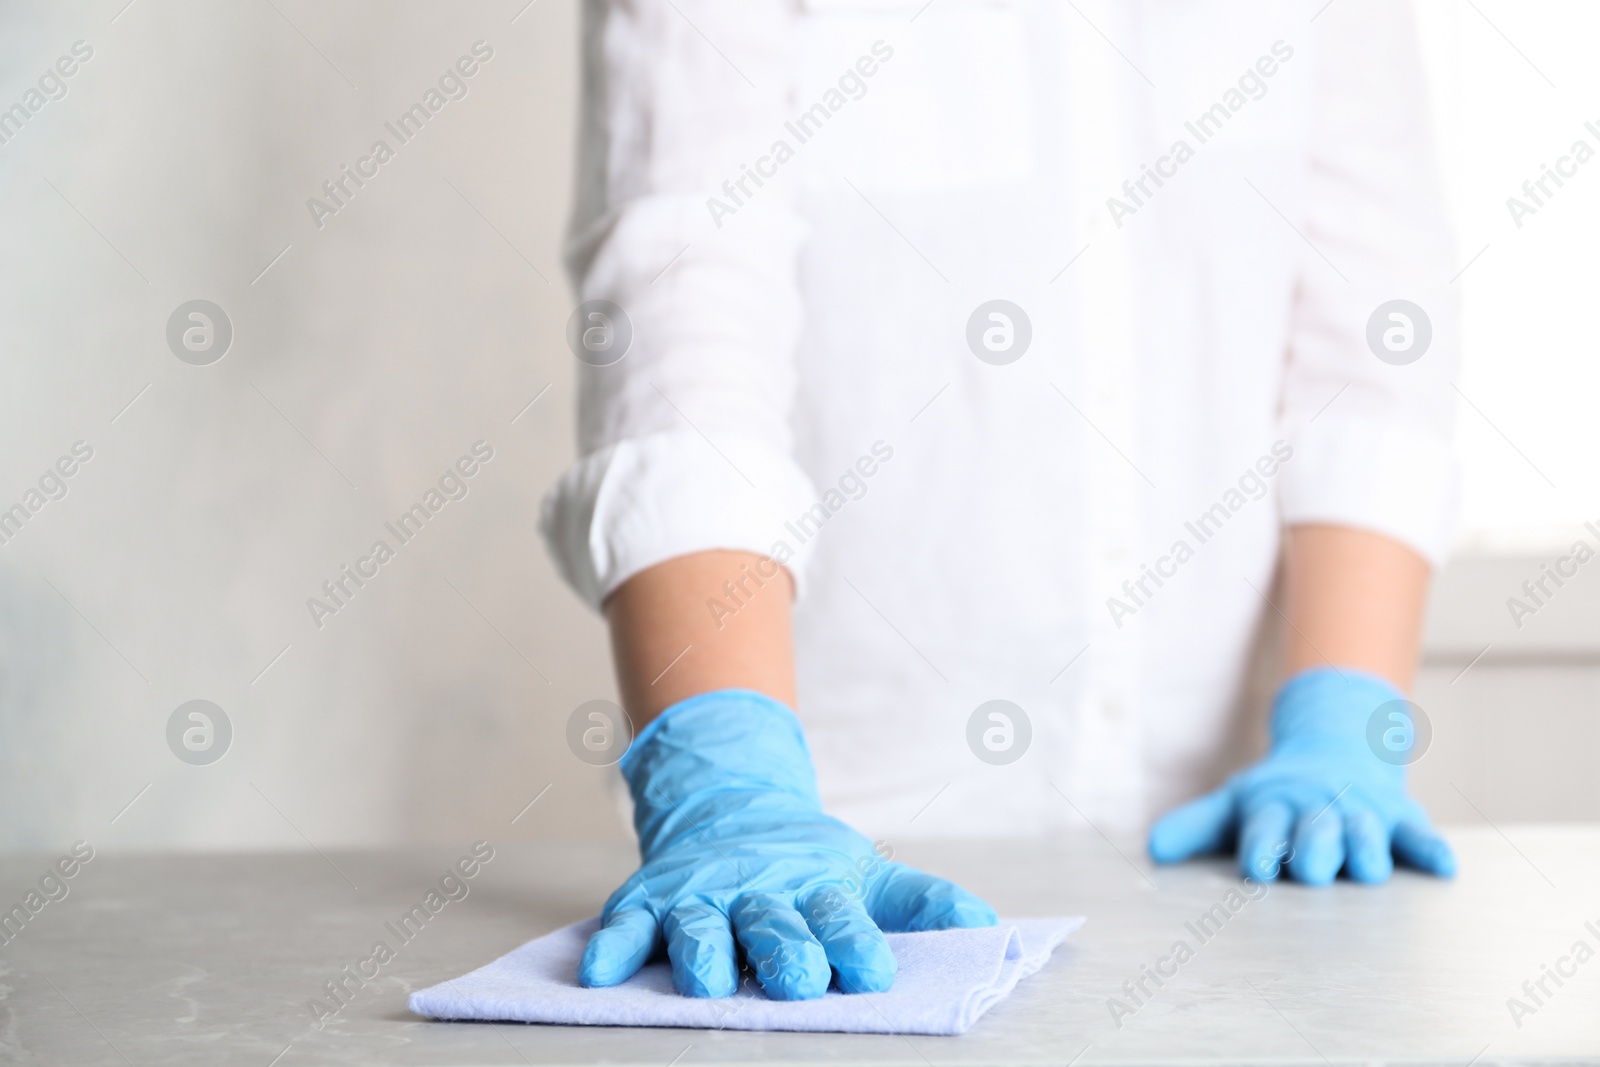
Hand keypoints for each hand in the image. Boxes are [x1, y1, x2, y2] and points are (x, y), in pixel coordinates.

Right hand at [580, 689, 996, 998]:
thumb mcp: (865, 876)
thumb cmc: (806, 865)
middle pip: (770, 921)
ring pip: (699, 924)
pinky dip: (614, 943)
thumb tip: (987, 927)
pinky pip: (627, 922)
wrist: (732, 808)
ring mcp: (700, 893)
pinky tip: (602, 971)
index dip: (854, 942)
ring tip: (707, 981)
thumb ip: (920, 903)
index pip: (839, 916)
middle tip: (797, 980)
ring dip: (701, 950)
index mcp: (814, 886)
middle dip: (783, 950)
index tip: (872, 971)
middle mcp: (756, 889)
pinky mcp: (651, 898)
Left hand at [1147, 668, 1455, 884]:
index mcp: (1274, 808)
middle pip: (1317, 830)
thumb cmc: (1276, 798)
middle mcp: (1319, 810)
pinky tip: (1443, 868)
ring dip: (1367, 849)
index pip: (1265, 828)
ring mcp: (1360, 813)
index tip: (1256, 866)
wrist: (1335, 753)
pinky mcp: (1398, 820)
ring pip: (1366, 832)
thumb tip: (1151, 850)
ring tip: (1370, 871)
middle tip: (1312, 869)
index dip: (1261, 845)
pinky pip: (1417, 835)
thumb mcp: (1233, 806)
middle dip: (1315, 848)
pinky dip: (1429, 849)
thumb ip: (1195, 827)